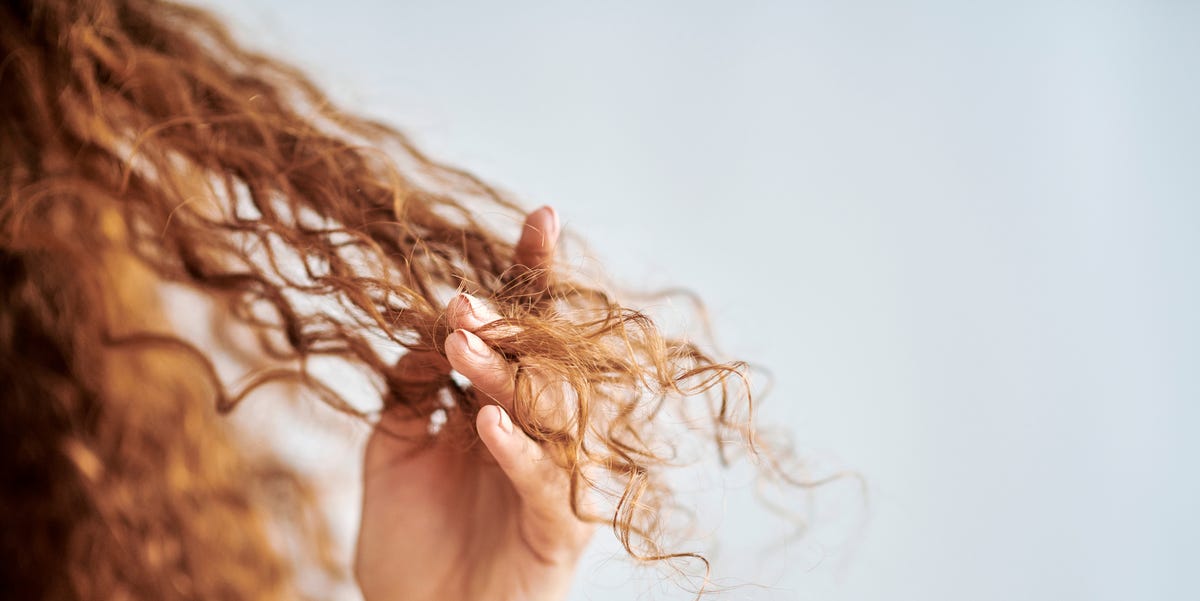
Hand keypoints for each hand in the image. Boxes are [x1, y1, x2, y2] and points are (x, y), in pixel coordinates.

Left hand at [355, 206, 594, 600]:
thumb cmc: (414, 548)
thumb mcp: (394, 455)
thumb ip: (409, 392)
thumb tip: (423, 329)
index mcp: (505, 410)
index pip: (524, 334)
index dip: (533, 277)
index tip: (540, 216)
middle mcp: (540, 435)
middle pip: (544, 362)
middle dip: (508, 327)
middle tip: (462, 305)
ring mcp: (555, 479)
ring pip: (547, 413)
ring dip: (505, 376)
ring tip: (463, 347)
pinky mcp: (559, 528)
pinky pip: (544, 481)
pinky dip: (516, 450)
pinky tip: (482, 420)